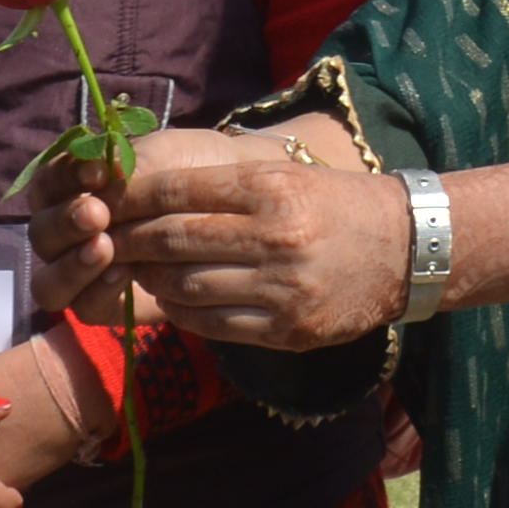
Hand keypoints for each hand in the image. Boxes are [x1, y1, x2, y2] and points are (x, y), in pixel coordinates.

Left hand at [106, 125, 412, 352]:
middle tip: (99, 241)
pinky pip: (214, 325)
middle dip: (127, 241)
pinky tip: (173, 299)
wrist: (409, 248)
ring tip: (134, 271)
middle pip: (174, 240)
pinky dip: (183, 312)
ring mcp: (283, 289)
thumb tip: (146, 198)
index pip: (178, 191)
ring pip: (187, 286)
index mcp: (271, 189)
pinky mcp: (289, 331)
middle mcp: (276, 237)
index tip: (103, 201)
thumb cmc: (337, 204)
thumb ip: (222, 187)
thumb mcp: (286, 176)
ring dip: (150, 280)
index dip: (131, 199)